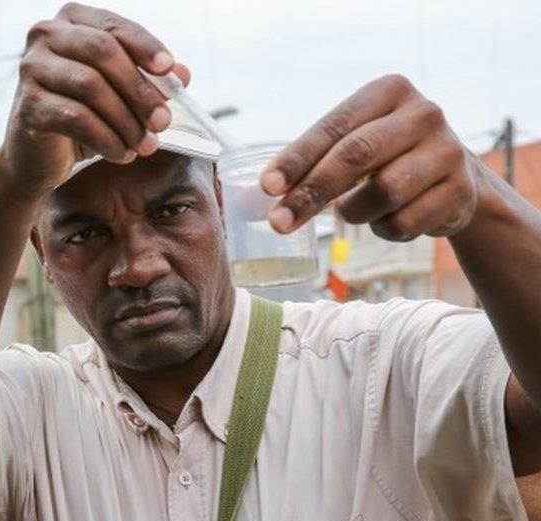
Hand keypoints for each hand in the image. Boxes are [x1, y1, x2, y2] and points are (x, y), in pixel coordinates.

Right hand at [0, 3, 188, 190]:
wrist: (37, 156)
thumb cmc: (79, 117)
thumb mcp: (119, 94)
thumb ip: (149, 79)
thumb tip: (182, 75)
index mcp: (71, 21)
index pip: (114, 26)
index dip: (145, 45)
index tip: (169, 69)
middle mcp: (46, 36)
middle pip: (102, 51)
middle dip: (139, 88)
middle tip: (162, 121)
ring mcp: (32, 68)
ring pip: (90, 85)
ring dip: (126, 119)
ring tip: (145, 145)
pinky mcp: (28, 105)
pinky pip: (76, 118)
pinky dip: (107, 138)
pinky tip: (122, 154)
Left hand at [260, 74, 480, 241]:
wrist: (456, 180)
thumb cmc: (387, 158)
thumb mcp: (356, 142)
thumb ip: (313, 160)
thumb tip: (258, 197)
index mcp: (389, 91)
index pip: (333, 127)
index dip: (297, 158)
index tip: (268, 187)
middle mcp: (423, 113)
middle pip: (355, 156)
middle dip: (311, 192)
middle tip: (279, 221)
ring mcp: (447, 151)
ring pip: (383, 192)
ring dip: (354, 212)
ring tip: (352, 211)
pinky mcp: (461, 190)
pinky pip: (405, 221)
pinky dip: (384, 229)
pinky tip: (389, 219)